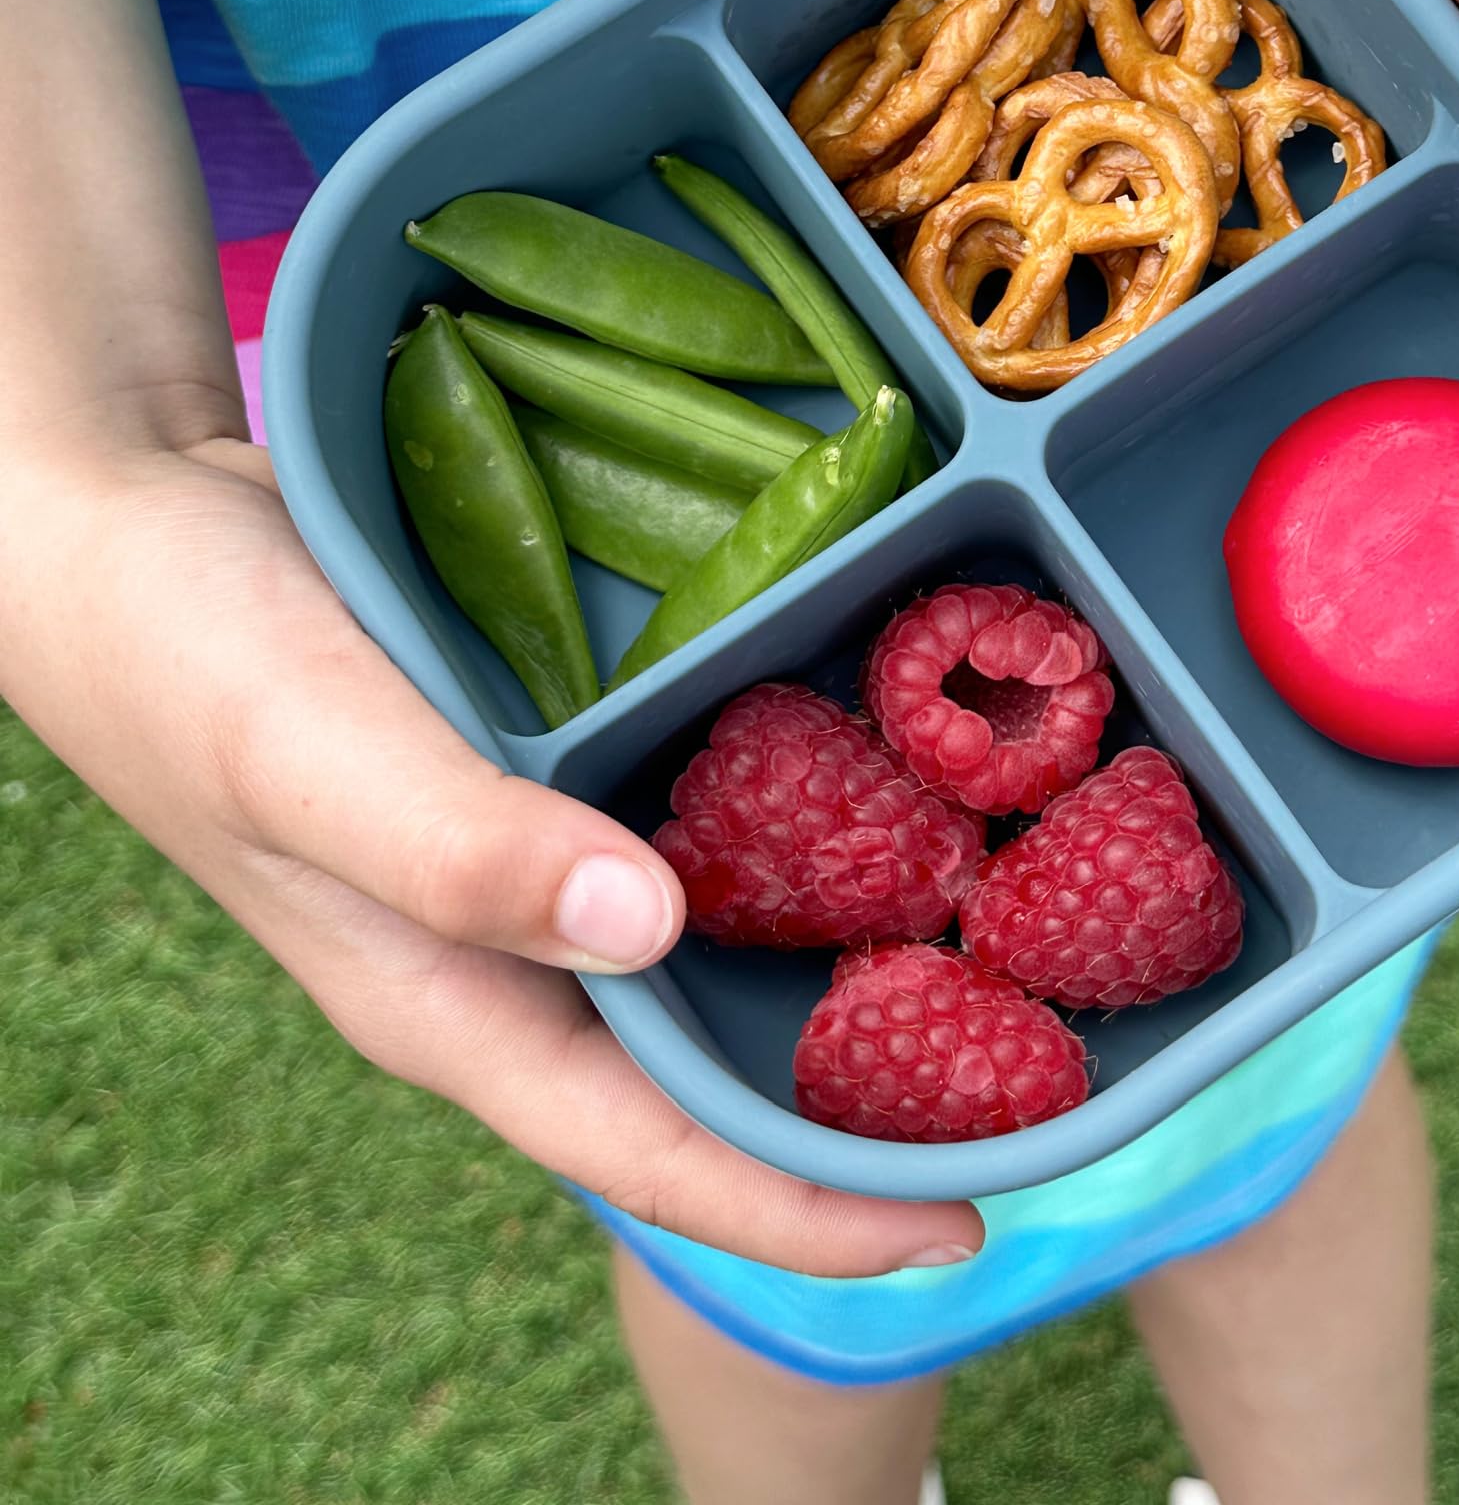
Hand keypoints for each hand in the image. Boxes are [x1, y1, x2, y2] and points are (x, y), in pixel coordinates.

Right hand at [0, 438, 982, 1275]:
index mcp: (456, 1000)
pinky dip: (789, 840)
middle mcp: (514, 954)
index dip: (804, 1208)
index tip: (965, 1225)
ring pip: (711, 958)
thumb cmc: (192, 652)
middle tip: (1031, 1086)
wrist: (131, 529)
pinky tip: (881, 795)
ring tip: (995, 960)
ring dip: (841, 971)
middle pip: (704, 1073)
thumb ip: (460, 851)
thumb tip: (649, 930)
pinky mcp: (553, 773)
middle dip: (857, 1107)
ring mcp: (537, 864)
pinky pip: (692, 835)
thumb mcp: (311, 753)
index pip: (650, 1151)